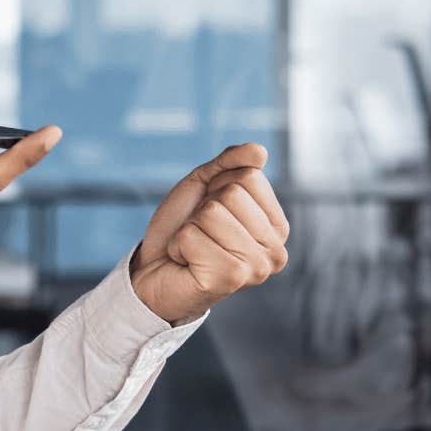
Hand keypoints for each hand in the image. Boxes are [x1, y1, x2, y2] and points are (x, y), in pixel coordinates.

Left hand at [130, 143, 289, 324]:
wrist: (154, 271)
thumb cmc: (183, 228)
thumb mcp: (205, 186)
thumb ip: (232, 163)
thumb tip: (260, 150)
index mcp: (277, 227)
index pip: (250, 176)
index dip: (218, 187)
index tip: (210, 214)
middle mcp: (275, 251)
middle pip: (232, 194)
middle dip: (203, 209)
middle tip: (201, 234)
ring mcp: (255, 268)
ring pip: (212, 213)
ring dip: (190, 228)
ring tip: (193, 249)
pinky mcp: (229, 279)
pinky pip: (192, 236)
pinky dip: (179, 245)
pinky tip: (186, 263)